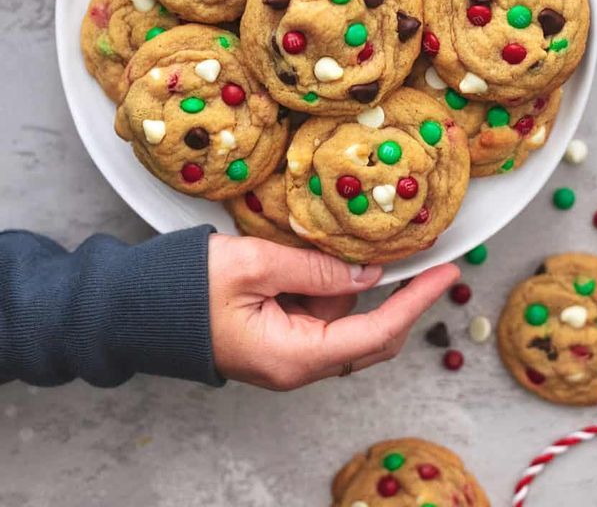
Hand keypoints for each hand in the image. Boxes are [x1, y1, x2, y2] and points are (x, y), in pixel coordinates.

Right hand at [208, 233, 458, 388]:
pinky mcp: (277, 338)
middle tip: (430, 259)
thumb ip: (314, 269)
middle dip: (402, 298)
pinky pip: (321, 315)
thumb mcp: (254, 264)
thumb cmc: (184, 289)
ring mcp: (287, 354)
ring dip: (362, 288)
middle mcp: (297, 365)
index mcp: (294, 357)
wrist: (135, 310)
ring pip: (346, 323)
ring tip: (366, 245)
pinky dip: (335, 288)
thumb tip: (365, 272)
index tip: (446, 273)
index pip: (375, 332)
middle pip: (370, 337)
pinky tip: (333, 259)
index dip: (416, 301)